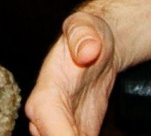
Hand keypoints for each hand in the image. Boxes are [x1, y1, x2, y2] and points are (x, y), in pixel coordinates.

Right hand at [25, 12, 117, 135]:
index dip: (61, 135)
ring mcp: (60, 129)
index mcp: (46, 93)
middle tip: (92, 133)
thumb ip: (83, 34)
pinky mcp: (77, 134)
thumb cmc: (88, 34)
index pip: (48, 123)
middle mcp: (47, 116)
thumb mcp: (86, 26)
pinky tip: (104, 135)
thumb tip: (87, 49)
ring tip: (96, 133)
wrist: (97, 47)